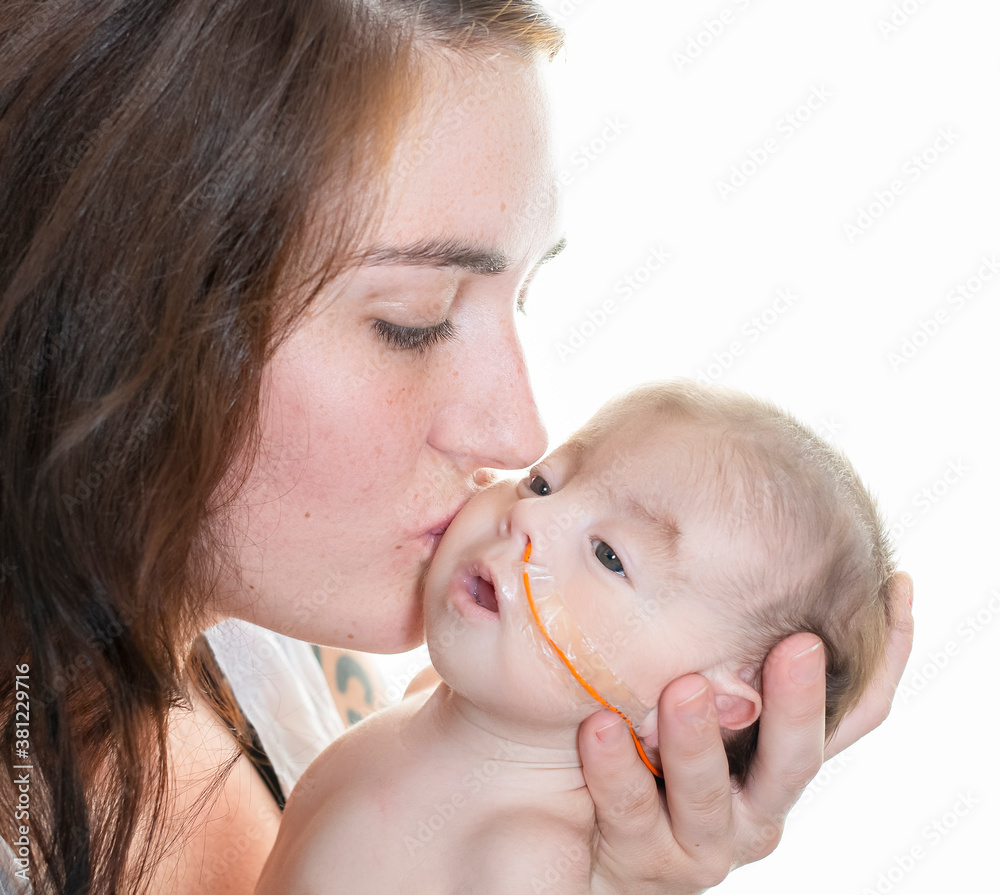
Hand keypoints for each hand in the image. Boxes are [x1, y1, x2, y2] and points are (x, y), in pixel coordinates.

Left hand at [578, 572, 913, 893]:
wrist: (585, 841)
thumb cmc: (647, 754)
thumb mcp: (692, 702)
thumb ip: (718, 654)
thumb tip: (745, 551)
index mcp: (778, 762)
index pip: (851, 717)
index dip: (888, 659)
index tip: (896, 589)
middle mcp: (759, 805)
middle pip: (797, 760)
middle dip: (797, 701)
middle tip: (798, 645)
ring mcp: (707, 838)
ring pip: (709, 791)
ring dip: (696, 739)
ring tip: (683, 688)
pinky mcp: (649, 859)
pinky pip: (632, 809)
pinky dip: (617, 767)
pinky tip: (601, 724)